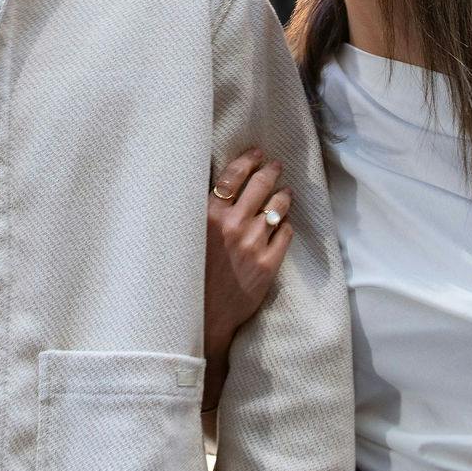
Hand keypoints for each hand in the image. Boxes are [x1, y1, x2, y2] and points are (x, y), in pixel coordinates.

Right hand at [205, 148, 294, 351]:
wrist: (200, 317)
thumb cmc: (187, 276)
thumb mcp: (185, 237)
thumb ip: (199, 213)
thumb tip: (214, 187)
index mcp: (208, 216)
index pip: (234, 176)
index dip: (248, 160)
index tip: (256, 153)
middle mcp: (233, 226)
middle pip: (260, 186)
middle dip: (270, 171)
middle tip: (275, 165)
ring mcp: (253, 245)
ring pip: (277, 208)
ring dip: (283, 195)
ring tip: (285, 191)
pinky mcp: (268, 265)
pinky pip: (285, 234)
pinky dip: (286, 224)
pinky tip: (283, 222)